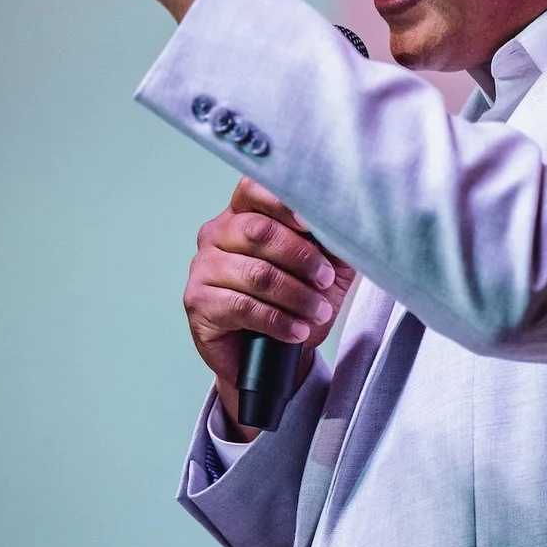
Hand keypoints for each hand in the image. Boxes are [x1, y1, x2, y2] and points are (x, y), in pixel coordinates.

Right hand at [186, 177, 356, 435]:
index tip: (311, 223)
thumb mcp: (325, 265)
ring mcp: (203, 267)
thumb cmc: (295, 302)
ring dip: (296, 295)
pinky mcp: (199, 302)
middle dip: (301, 257)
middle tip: (326, 279)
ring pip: (256, 273)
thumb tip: (347, 218)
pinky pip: (243, 307)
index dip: (282, 203)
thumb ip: (332, 238)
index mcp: (242, 214)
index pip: (253, 189)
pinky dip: (278, 320)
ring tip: (318, 311)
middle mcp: (216, 234)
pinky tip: (297, 330)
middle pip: (259, 231)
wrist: (272, 357)